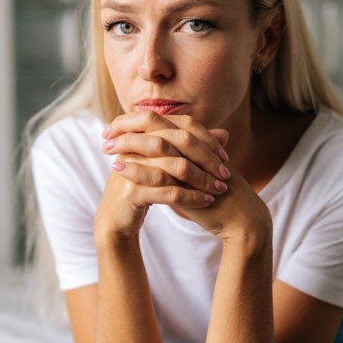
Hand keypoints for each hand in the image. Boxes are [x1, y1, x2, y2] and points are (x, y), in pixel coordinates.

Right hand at [94, 112, 229, 244]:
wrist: (117, 217)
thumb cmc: (144, 186)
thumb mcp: (168, 163)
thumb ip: (194, 147)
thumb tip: (225, 133)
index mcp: (143, 132)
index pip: (181, 125)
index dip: (206, 138)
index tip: (224, 156)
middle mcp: (135, 143)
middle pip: (178, 141)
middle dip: (206, 157)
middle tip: (225, 173)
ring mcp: (132, 166)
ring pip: (176, 166)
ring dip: (202, 179)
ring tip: (219, 189)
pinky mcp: (132, 191)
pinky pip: (170, 191)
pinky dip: (192, 196)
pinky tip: (206, 201)